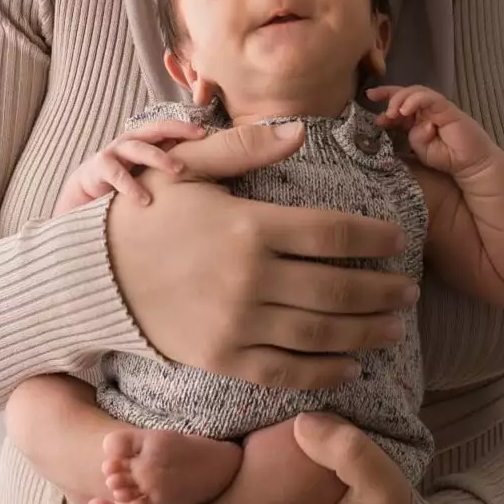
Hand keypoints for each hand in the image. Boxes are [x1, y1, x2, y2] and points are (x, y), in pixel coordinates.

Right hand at [54, 118, 208, 214]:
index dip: (186, 128)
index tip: (207, 133)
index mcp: (143, 143)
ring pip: (137, 148)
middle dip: (177, 132)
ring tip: (177, 170)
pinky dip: (131, 186)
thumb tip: (202, 172)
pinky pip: (116, 173)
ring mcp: (112, 153)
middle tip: (199, 142)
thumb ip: (167, 170)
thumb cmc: (122, 188)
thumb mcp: (147, 177)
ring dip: (158, 157)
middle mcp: (129, 143)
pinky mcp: (97, 169)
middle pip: (154, 130)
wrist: (82, 200)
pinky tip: (144, 200)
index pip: (167, 129)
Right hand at [107, 123, 419, 390]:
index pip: (333, 234)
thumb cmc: (147, 215)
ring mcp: (236, 324)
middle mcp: (249, 279)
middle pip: (338, 289)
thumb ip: (245, 149)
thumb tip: (299, 130)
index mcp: (249, 227)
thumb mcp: (190, 170)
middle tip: (409, 290)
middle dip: (383, 291)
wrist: (94, 275)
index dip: (374, 239)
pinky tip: (350, 367)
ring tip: (393, 328)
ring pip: (320, 334)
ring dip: (365, 333)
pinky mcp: (221, 359)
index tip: (397, 241)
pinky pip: (285, 372)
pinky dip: (324, 373)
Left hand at [367, 84, 500, 180]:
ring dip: (400, 98)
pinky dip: (415, 100)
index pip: (399, 104)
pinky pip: (430, 98)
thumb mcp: (421, 149)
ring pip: (416, 92)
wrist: (471, 165)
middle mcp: (426, 110)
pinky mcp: (448, 109)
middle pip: (405, 93)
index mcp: (418, 118)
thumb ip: (410, 136)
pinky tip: (405, 110)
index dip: (384, 100)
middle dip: (387, 93)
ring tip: (391, 111)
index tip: (368, 100)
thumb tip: (400, 120)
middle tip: (372, 96)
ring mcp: (438, 107)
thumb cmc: (448, 158)